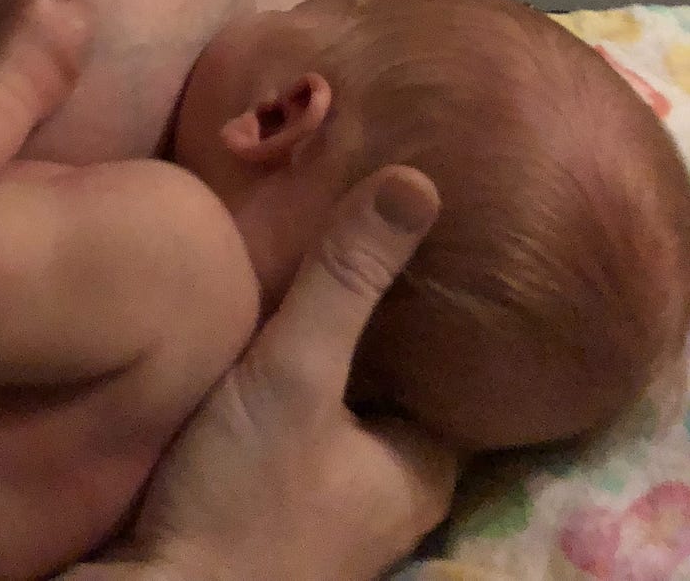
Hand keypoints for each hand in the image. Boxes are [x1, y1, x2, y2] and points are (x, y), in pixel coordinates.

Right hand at [112, 167, 457, 580]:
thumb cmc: (244, 499)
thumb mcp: (297, 372)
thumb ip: (346, 278)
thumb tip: (421, 180)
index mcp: (418, 472)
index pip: (448, 371)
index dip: (435, 304)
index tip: (418, 237)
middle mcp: (379, 495)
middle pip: (383, 384)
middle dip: (366, 321)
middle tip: (344, 229)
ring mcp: (317, 506)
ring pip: (329, 406)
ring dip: (313, 351)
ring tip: (291, 263)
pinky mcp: (255, 509)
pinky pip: (280, 425)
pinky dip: (271, 380)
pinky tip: (241, 330)